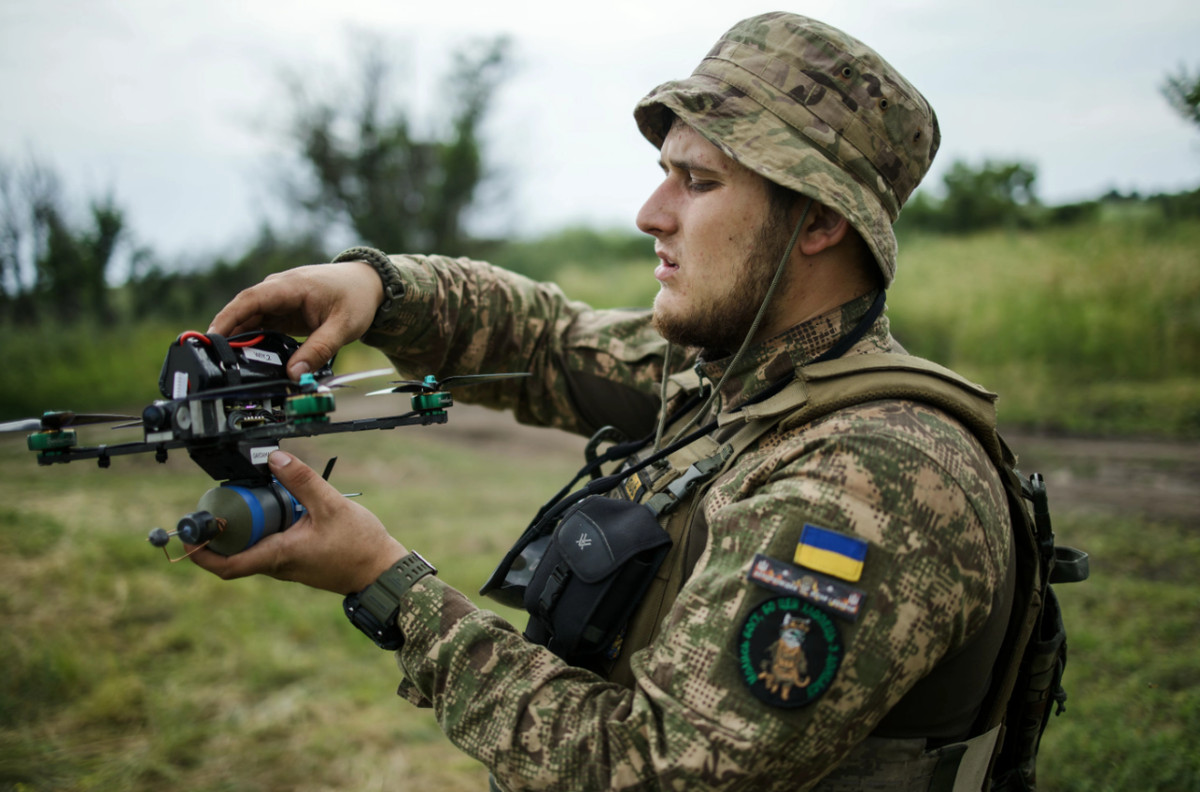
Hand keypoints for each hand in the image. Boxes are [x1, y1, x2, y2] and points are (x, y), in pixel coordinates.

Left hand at [188, 450, 407, 594]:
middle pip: (234, 553)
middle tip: (218, 503)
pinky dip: (263, 529)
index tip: (186, 536)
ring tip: (246, 500)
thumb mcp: (331, 505)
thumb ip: (301, 480)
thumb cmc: (359, 546)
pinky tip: (276, 508)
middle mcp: (278, 565)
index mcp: (279, 555)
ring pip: (252, 548)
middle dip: (221, 530)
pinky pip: (269, 546)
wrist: (382, 571)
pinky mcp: (298, 560)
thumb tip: (275, 457)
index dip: (201, 553)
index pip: (227, 565)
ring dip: (244, 528)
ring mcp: (287, 565)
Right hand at [208, 260, 385, 379]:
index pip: (249, 300)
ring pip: (250, 320)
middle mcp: (278, 290)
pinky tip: (247, 360)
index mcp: (290, 286)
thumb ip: (319, 350)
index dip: (227, 318)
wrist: (368, 284)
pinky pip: (261, 325)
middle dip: (226, 334)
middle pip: (243, 311)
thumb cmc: (356, 298)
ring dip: (239, 340)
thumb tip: (296, 374)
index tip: (212, 338)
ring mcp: (279, 301)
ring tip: (226, 365)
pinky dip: (253, 341)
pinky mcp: (283, 312)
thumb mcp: (342, 327)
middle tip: (214, 361)